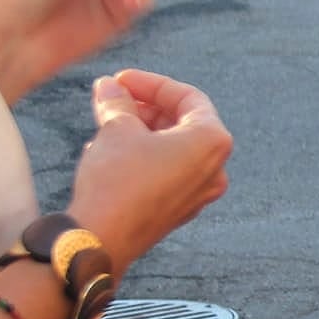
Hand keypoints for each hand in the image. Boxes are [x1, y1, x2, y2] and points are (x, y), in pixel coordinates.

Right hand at [67, 70, 231, 274]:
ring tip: (105, 124)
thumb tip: (109, 87)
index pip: (188, 97)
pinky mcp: (179, 209)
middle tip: (112, 98)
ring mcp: (200, 192)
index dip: (151, 84)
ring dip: (139, 130)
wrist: (102, 238)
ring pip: (172, 147)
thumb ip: (117, 101)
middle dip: (145, 107)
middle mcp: (216, 168)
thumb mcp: (115, 129)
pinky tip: (109, 151)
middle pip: (182, 122)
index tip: (121, 79)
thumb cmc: (117, 182)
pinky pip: (166, 171)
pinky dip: (142, 155)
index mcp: (212, 141)